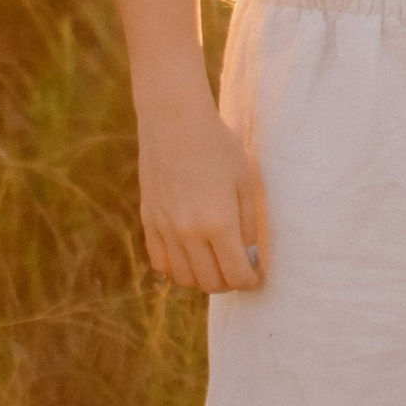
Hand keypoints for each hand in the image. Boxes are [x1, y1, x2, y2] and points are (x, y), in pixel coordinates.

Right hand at [136, 94, 267, 292]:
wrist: (175, 122)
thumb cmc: (218, 147)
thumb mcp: (245, 183)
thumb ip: (248, 225)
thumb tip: (249, 257)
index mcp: (218, 223)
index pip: (236, 275)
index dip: (250, 281)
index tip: (256, 275)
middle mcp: (188, 233)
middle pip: (211, 283)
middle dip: (230, 283)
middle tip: (238, 270)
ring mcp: (165, 229)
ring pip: (184, 279)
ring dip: (204, 279)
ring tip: (216, 264)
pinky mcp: (149, 222)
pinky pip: (161, 263)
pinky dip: (177, 269)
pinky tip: (190, 257)